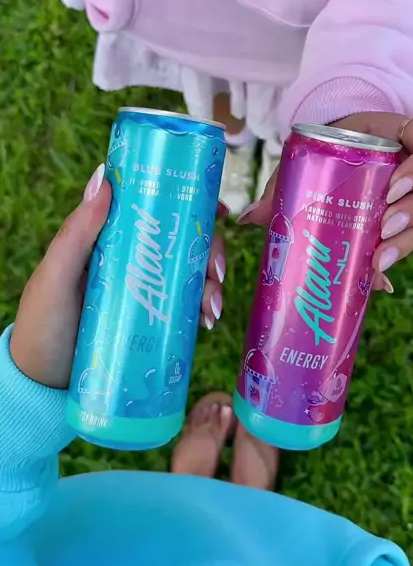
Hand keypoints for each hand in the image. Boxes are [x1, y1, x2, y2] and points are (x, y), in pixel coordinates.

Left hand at [11, 166, 226, 388]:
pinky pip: (186, 307)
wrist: (42, 387)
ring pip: (189, 274)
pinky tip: (206, 322)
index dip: (189, 203)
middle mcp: (130, 260)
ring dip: (210, 284)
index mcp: (108, 239)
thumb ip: (77, 232)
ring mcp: (144, 290)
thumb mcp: (56, 276)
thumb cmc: (41, 324)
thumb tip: (103, 177)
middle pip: (182, 242)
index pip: (154, 209)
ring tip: (211, 308)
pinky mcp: (152, 321)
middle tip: (215, 272)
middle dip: (208, 252)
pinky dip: (203, 310)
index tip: (217, 209)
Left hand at [238, 113, 412, 290]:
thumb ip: (282, 182)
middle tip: (383, 228)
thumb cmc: (326, 146)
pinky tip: (376, 276)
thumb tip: (249, 218)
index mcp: (405, 134)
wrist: (335, 149)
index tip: (391, 187)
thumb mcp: (308, 152)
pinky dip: (400, 257)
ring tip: (377, 258)